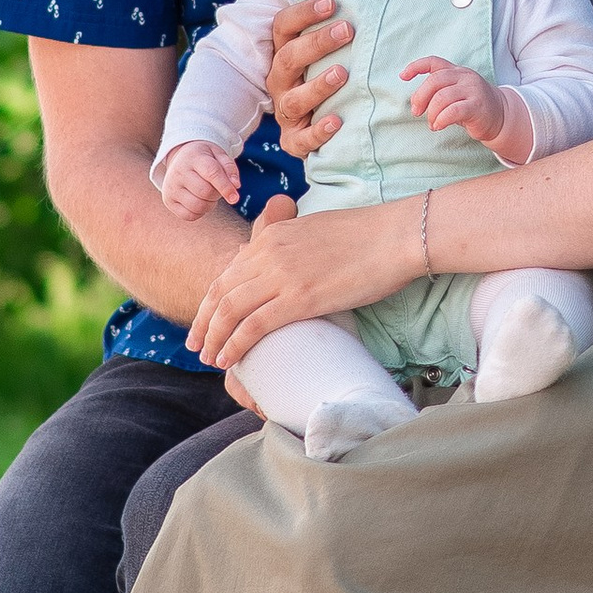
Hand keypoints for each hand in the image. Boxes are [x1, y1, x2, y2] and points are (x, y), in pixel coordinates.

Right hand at [156, 139, 241, 220]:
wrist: (180, 158)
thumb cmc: (203, 158)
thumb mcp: (218, 155)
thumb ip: (229, 168)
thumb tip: (235, 186)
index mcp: (193, 157)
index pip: (212, 173)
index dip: (226, 187)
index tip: (235, 198)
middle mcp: (178, 172)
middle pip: (206, 192)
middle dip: (217, 194)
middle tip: (216, 187)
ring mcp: (171, 187)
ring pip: (198, 206)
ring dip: (209, 204)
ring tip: (207, 194)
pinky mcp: (168, 200)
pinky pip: (189, 215)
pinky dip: (199, 212)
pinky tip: (199, 201)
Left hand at [187, 193, 422, 375]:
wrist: (395, 235)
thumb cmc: (367, 236)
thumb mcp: (316, 231)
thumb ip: (290, 246)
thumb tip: (278, 263)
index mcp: (273, 235)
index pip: (230, 271)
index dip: (213, 299)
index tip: (207, 320)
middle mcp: (269, 252)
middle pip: (222, 291)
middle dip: (204, 321)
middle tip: (196, 345)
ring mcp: (282, 275)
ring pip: (231, 310)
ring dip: (215, 337)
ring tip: (209, 358)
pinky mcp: (299, 298)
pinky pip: (254, 326)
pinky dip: (235, 344)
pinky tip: (229, 360)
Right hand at [269, 0, 351, 159]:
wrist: (316, 127)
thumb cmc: (327, 75)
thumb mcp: (326, 51)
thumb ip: (335, 23)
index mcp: (284, 53)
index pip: (283, 27)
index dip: (304, 13)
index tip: (332, 3)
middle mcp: (280, 80)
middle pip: (289, 58)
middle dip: (317, 43)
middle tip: (347, 30)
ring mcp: (286, 111)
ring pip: (294, 99)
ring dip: (317, 86)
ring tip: (342, 73)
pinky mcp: (294, 140)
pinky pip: (302, 139)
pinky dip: (319, 131)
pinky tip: (338, 121)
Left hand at [402, 56, 524, 158]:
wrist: (501, 116)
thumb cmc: (472, 106)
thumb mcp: (455, 93)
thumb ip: (439, 92)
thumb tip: (416, 101)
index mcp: (457, 71)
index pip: (434, 62)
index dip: (416, 66)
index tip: (403, 76)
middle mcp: (465, 77)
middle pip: (434, 81)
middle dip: (420, 97)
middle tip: (417, 111)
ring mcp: (472, 90)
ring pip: (442, 97)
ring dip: (431, 113)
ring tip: (432, 123)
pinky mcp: (477, 106)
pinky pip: (453, 111)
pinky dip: (441, 119)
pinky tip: (438, 126)